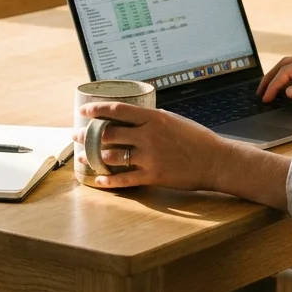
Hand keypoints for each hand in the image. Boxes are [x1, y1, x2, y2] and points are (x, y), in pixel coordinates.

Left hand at [75, 102, 235, 190]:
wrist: (215, 160)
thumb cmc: (196, 139)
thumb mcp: (173, 120)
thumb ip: (151, 120)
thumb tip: (129, 119)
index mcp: (154, 118)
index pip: (117, 110)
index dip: (96, 110)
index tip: (84, 112)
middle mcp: (149, 135)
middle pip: (108, 134)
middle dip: (87, 135)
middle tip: (76, 136)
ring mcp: (150, 157)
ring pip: (112, 156)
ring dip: (93, 158)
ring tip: (82, 158)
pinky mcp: (153, 176)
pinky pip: (125, 179)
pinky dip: (109, 181)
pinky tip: (99, 181)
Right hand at [257, 54, 291, 104]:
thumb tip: (288, 91)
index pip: (287, 72)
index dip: (274, 85)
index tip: (265, 99)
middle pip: (286, 65)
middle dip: (271, 78)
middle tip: (260, 93)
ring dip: (279, 77)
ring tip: (269, 89)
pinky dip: (290, 78)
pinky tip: (288, 87)